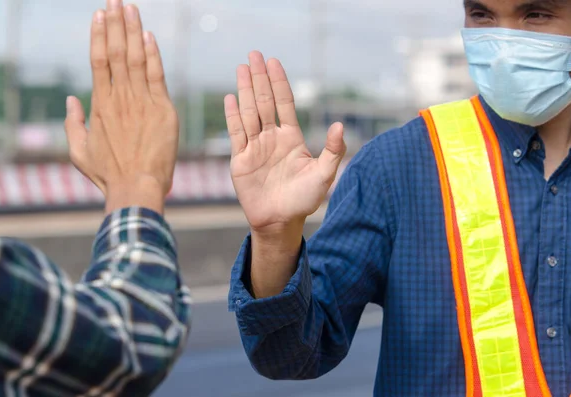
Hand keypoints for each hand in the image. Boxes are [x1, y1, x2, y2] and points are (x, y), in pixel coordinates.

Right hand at [64, 0, 178, 214]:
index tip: (99, 14)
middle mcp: (120, 98)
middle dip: (116, 23)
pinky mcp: (163, 110)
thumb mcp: (79, 151)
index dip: (99, 35)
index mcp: (100, 105)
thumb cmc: (109, 173)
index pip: (98, 61)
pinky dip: (153, 55)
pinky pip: (157, 76)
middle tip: (115, 0)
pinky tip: (149, 36)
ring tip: (130, 7)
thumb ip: (73, 123)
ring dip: (133, 31)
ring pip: (135, 58)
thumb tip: (71, 99)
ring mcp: (142, 102)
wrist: (137, 187)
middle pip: (116, 52)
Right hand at [225, 51, 345, 232]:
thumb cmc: (304, 200)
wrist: (280, 221)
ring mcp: (255, 147)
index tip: (274, 61)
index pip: (284, 103)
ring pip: (248, 112)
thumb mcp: (323, 175)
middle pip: (264, 101)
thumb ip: (332, 151)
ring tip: (242, 68)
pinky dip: (233, 116)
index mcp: (291, 137)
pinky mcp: (241, 160)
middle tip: (254, 54)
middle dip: (260, 78)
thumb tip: (340, 125)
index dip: (279, 82)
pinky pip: (236, 133)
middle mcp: (272, 137)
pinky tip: (230, 98)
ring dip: (245, 90)